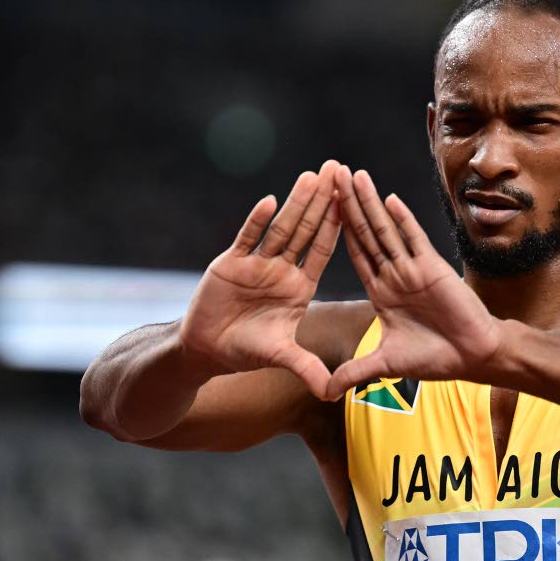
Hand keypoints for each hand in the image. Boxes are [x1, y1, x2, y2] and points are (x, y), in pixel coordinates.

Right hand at [179, 160, 340, 398]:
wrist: (206, 350)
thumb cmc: (245, 351)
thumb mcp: (281, 357)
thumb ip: (306, 368)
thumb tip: (333, 392)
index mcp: (299, 287)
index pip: (322, 250)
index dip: (337, 225)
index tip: (353, 201)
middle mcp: (281, 270)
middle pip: (306, 230)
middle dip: (322, 201)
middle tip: (339, 169)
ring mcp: (256, 264)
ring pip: (280, 228)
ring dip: (296, 202)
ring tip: (313, 175)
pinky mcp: (230, 263)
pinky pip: (247, 239)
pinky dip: (257, 221)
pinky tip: (270, 201)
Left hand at [327, 167, 503, 398]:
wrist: (472, 357)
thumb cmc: (435, 358)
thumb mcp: (384, 365)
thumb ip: (354, 373)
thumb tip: (324, 392)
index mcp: (380, 292)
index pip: (354, 254)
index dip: (336, 230)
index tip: (319, 207)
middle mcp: (393, 275)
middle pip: (365, 233)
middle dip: (347, 204)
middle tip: (330, 174)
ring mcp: (412, 269)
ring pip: (385, 229)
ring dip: (369, 203)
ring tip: (353, 175)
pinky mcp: (433, 268)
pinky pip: (414, 240)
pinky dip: (402, 219)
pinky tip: (388, 198)